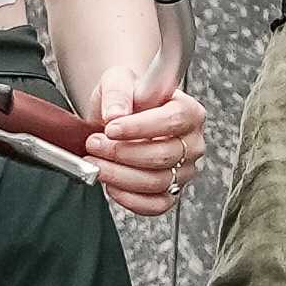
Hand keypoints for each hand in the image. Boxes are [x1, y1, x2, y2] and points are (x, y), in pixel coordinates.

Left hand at [84, 70, 208, 218]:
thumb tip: (115, 113)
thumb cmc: (128, 97)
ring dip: (118, 175)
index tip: (111, 128)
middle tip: (94, 144)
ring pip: (156, 182)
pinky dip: (129, 199)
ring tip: (94, 162)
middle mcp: (192, 143)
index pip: (173, 120)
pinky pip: (156, 205)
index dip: (140, 127)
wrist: (121, 116)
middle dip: (121, 153)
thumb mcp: (119, 80)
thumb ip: (118, 92)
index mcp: (189, 111)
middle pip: (163, 156)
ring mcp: (184, 171)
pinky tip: (110, 184)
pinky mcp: (171, 192)